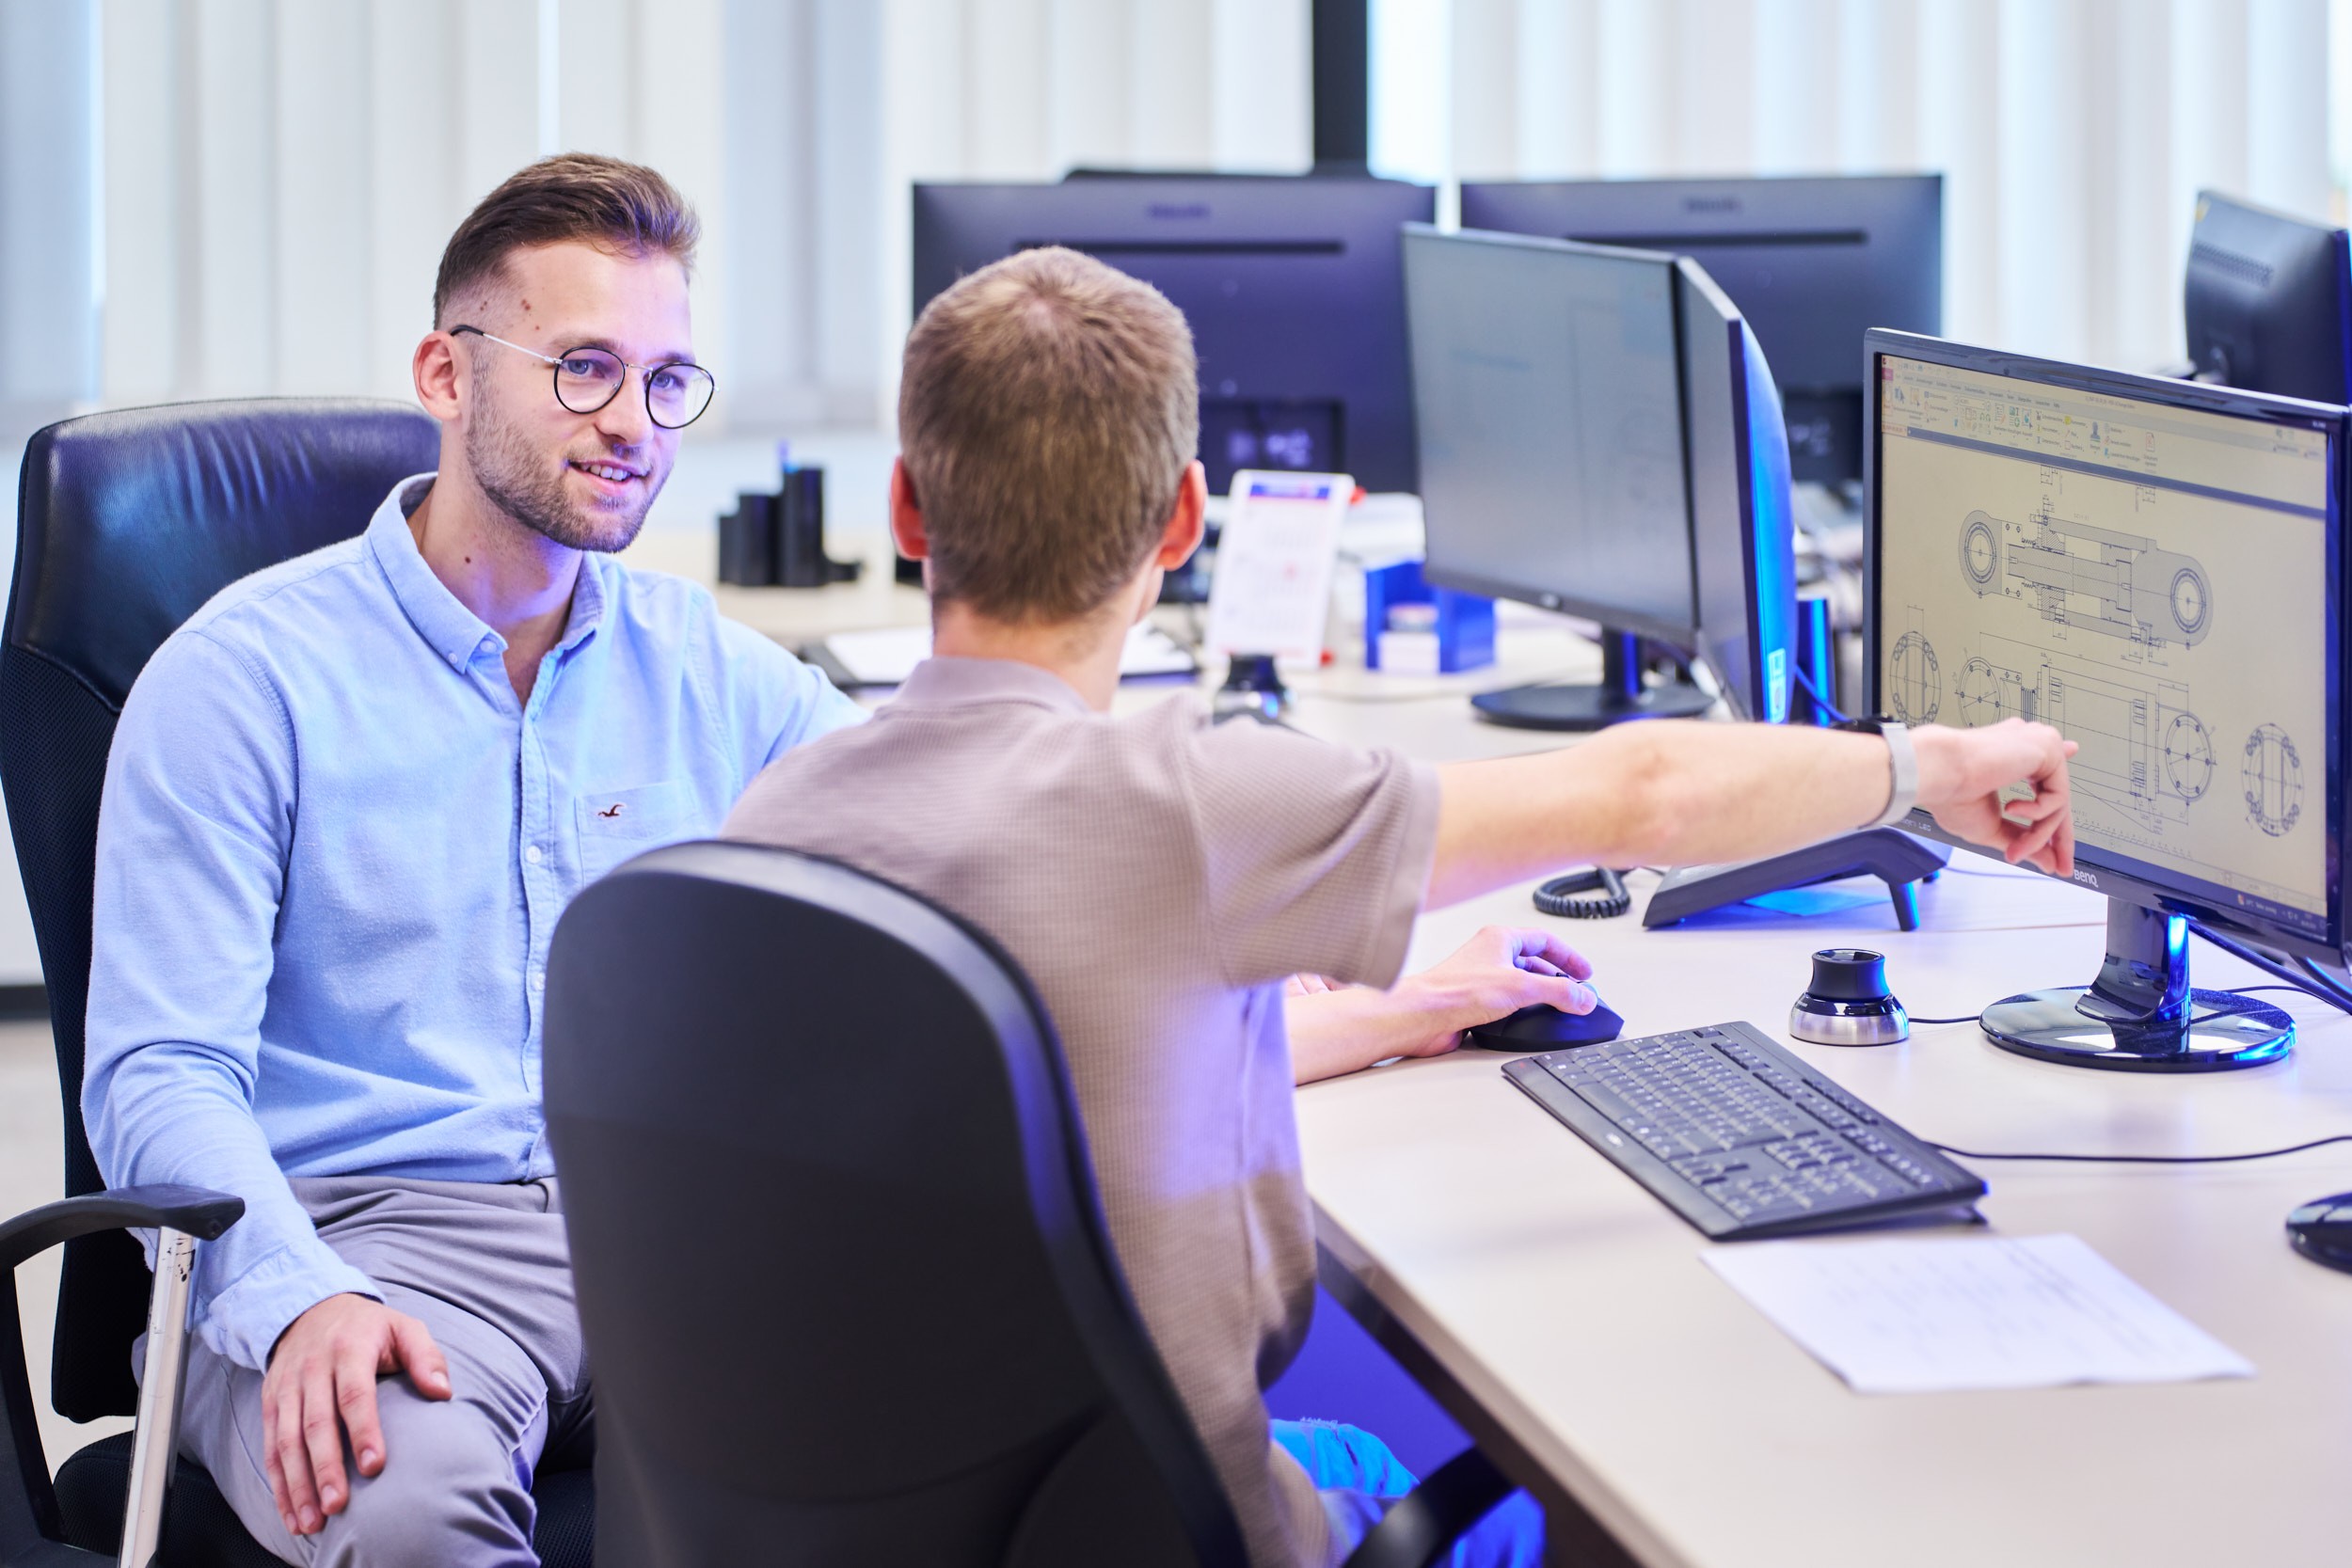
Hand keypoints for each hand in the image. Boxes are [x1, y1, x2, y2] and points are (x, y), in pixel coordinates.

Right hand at [261, 1293, 449, 1537]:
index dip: (364, 1431)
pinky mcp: (271, 1402)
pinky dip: (279, 1483)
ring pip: (287, 1441)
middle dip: (325, 1468)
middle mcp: (312, 1369)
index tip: (376, 1466)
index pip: (355, 1394)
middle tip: (337, 1506)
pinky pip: (271, 1446)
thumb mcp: (404, 1327)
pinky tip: (291, 1512)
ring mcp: (287, 1387)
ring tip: (313, 1521)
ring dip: (298, 1484)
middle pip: (316, 1424)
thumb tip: (443, 1392)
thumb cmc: (370, 1328)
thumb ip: (426, 1356)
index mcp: (349, 1349)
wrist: (312, 1309)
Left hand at [1383, 925, 1598, 1057]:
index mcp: (1500, 939)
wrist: (1422, 1016)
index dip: (1569, 956)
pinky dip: (1522, 1011)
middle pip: (1534, 963)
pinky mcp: (1475, 1003)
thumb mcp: (1520, 987)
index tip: (1584, 973)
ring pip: (1520, 984)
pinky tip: (1529, 1022)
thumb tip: (1583, 997)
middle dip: (1557, 978)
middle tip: (1575, 993)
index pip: (1545, 941)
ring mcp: (1481, 980)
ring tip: (1559, 1008)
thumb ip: (1558, 992)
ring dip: (1540, 996)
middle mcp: (1489, 956)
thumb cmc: (1455, 991)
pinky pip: (1507, 1004)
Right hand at [1912, 719, 2078, 875]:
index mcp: (2011, 759)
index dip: (2054, 809)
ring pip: (2057, 804)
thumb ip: (2023, 839)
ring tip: (2014, 850)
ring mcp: (2039, 747)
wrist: (1939, 771)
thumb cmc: (1950, 793)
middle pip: (2056, 799)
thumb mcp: (1991, 827)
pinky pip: (2058, 798)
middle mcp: (2027, 749)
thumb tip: (2049, 861)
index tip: (2061, 843)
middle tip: (2061, 867)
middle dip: (2058, 838)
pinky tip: (2010, 808)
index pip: (2045, 785)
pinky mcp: (2048, 749)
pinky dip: (2037, 815)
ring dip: (2037, 835)